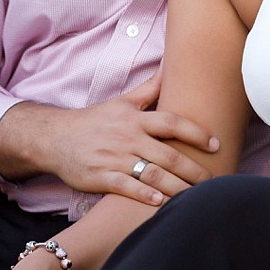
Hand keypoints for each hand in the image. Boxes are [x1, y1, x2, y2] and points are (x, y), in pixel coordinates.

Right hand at [0, 75, 220, 206]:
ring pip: (152, 174)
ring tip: (196, 197)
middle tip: (214, 180)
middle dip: (194, 169)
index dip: (196, 132)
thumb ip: (149, 89)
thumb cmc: (94, 121)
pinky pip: (126, 187)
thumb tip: (170, 67)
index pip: (172, 122)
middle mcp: (127, 138)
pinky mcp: (100, 177)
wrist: (53, 138)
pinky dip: (145, 195)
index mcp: (134, 119)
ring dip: (177, 187)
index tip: (216, 144)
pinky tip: (161, 202)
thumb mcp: (121, 102)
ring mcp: (114, 158)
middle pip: (168, 154)